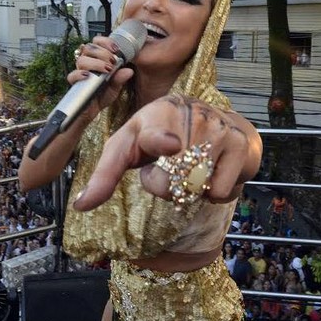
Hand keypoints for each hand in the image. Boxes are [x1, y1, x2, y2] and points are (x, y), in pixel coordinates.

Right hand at [69, 38, 134, 119]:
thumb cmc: (102, 96)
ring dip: (95, 63)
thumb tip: (129, 71)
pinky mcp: (74, 83)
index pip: (97, 42)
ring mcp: (80, 72)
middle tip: (112, 62)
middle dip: (102, 53)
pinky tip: (88, 76)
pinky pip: (72, 75)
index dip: (105, 42)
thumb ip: (120, 79)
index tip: (115, 49)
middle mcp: (87, 63)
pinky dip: (80, 74)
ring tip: (106, 70)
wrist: (92, 111)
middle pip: (89, 48)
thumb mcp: (115, 87)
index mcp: (97, 59)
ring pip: (82, 60)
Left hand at [73, 95, 261, 210]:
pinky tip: (212, 169)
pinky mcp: (240, 144)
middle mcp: (189, 117)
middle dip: (164, 188)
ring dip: (189, 190)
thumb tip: (80, 206)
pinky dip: (214, 192)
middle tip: (169, 168)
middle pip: (168, 184)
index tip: (169, 145)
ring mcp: (218, 129)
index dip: (160, 140)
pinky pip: (221, 193)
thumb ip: (105, 174)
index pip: (154, 133)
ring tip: (190, 166)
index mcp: (156, 114)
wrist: (217, 118)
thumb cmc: (161, 133)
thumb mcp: (129, 145)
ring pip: (195, 189)